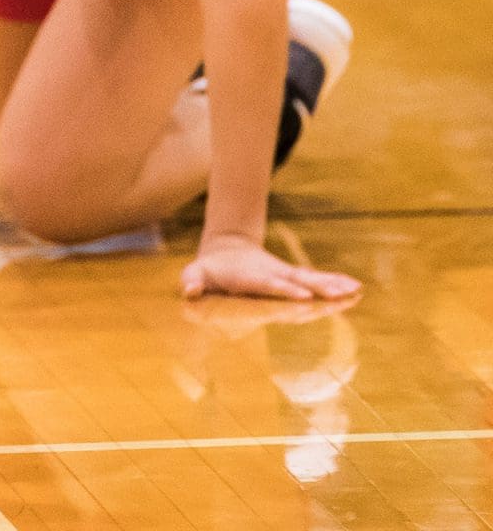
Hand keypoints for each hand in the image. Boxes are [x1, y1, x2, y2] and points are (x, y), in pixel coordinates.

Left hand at [180, 233, 360, 302]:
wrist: (227, 249)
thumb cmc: (210, 270)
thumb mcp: (196, 273)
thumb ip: (191, 281)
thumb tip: (188, 290)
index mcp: (251, 277)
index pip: (269, 284)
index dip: (284, 289)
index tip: (302, 295)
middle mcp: (272, 274)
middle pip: (297, 280)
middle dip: (317, 287)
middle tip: (340, 293)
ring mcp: (285, 274)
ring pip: (311, 279)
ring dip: (332, 284)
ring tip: (355, 289)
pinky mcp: (294, 277)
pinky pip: (316, 280)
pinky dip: (335, 283)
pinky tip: (356, 289)